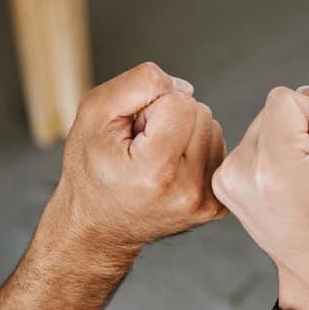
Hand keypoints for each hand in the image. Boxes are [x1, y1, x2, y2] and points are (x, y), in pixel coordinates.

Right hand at [56, 62, 227, 268]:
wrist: (98, 225)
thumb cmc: (90, 169)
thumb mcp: (93, 114)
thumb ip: (137, 84)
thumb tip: (183, 87)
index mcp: (156, 170)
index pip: (181, 101)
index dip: (152, 106)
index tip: (133, 132)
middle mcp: (187, 190)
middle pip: (200, 113)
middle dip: (170, 118)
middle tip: (142, 145)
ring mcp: (205, 202)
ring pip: (213, 129)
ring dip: (184, 133)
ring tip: (154, 157)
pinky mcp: (216, 206)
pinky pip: (218, 151)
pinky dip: (195, 151)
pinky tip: (171, 168)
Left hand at [213, 75, 308, 309]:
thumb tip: (305, 90)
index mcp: (273, 164)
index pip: (288, 96)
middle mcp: (240, 172)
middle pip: (273, 109)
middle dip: (302, 132)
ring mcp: (227, 181)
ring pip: (264, 125)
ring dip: (289, 145)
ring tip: (305, 185)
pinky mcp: (224, 185)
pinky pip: (254, 144)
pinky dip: (275, 158)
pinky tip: (289, 189)